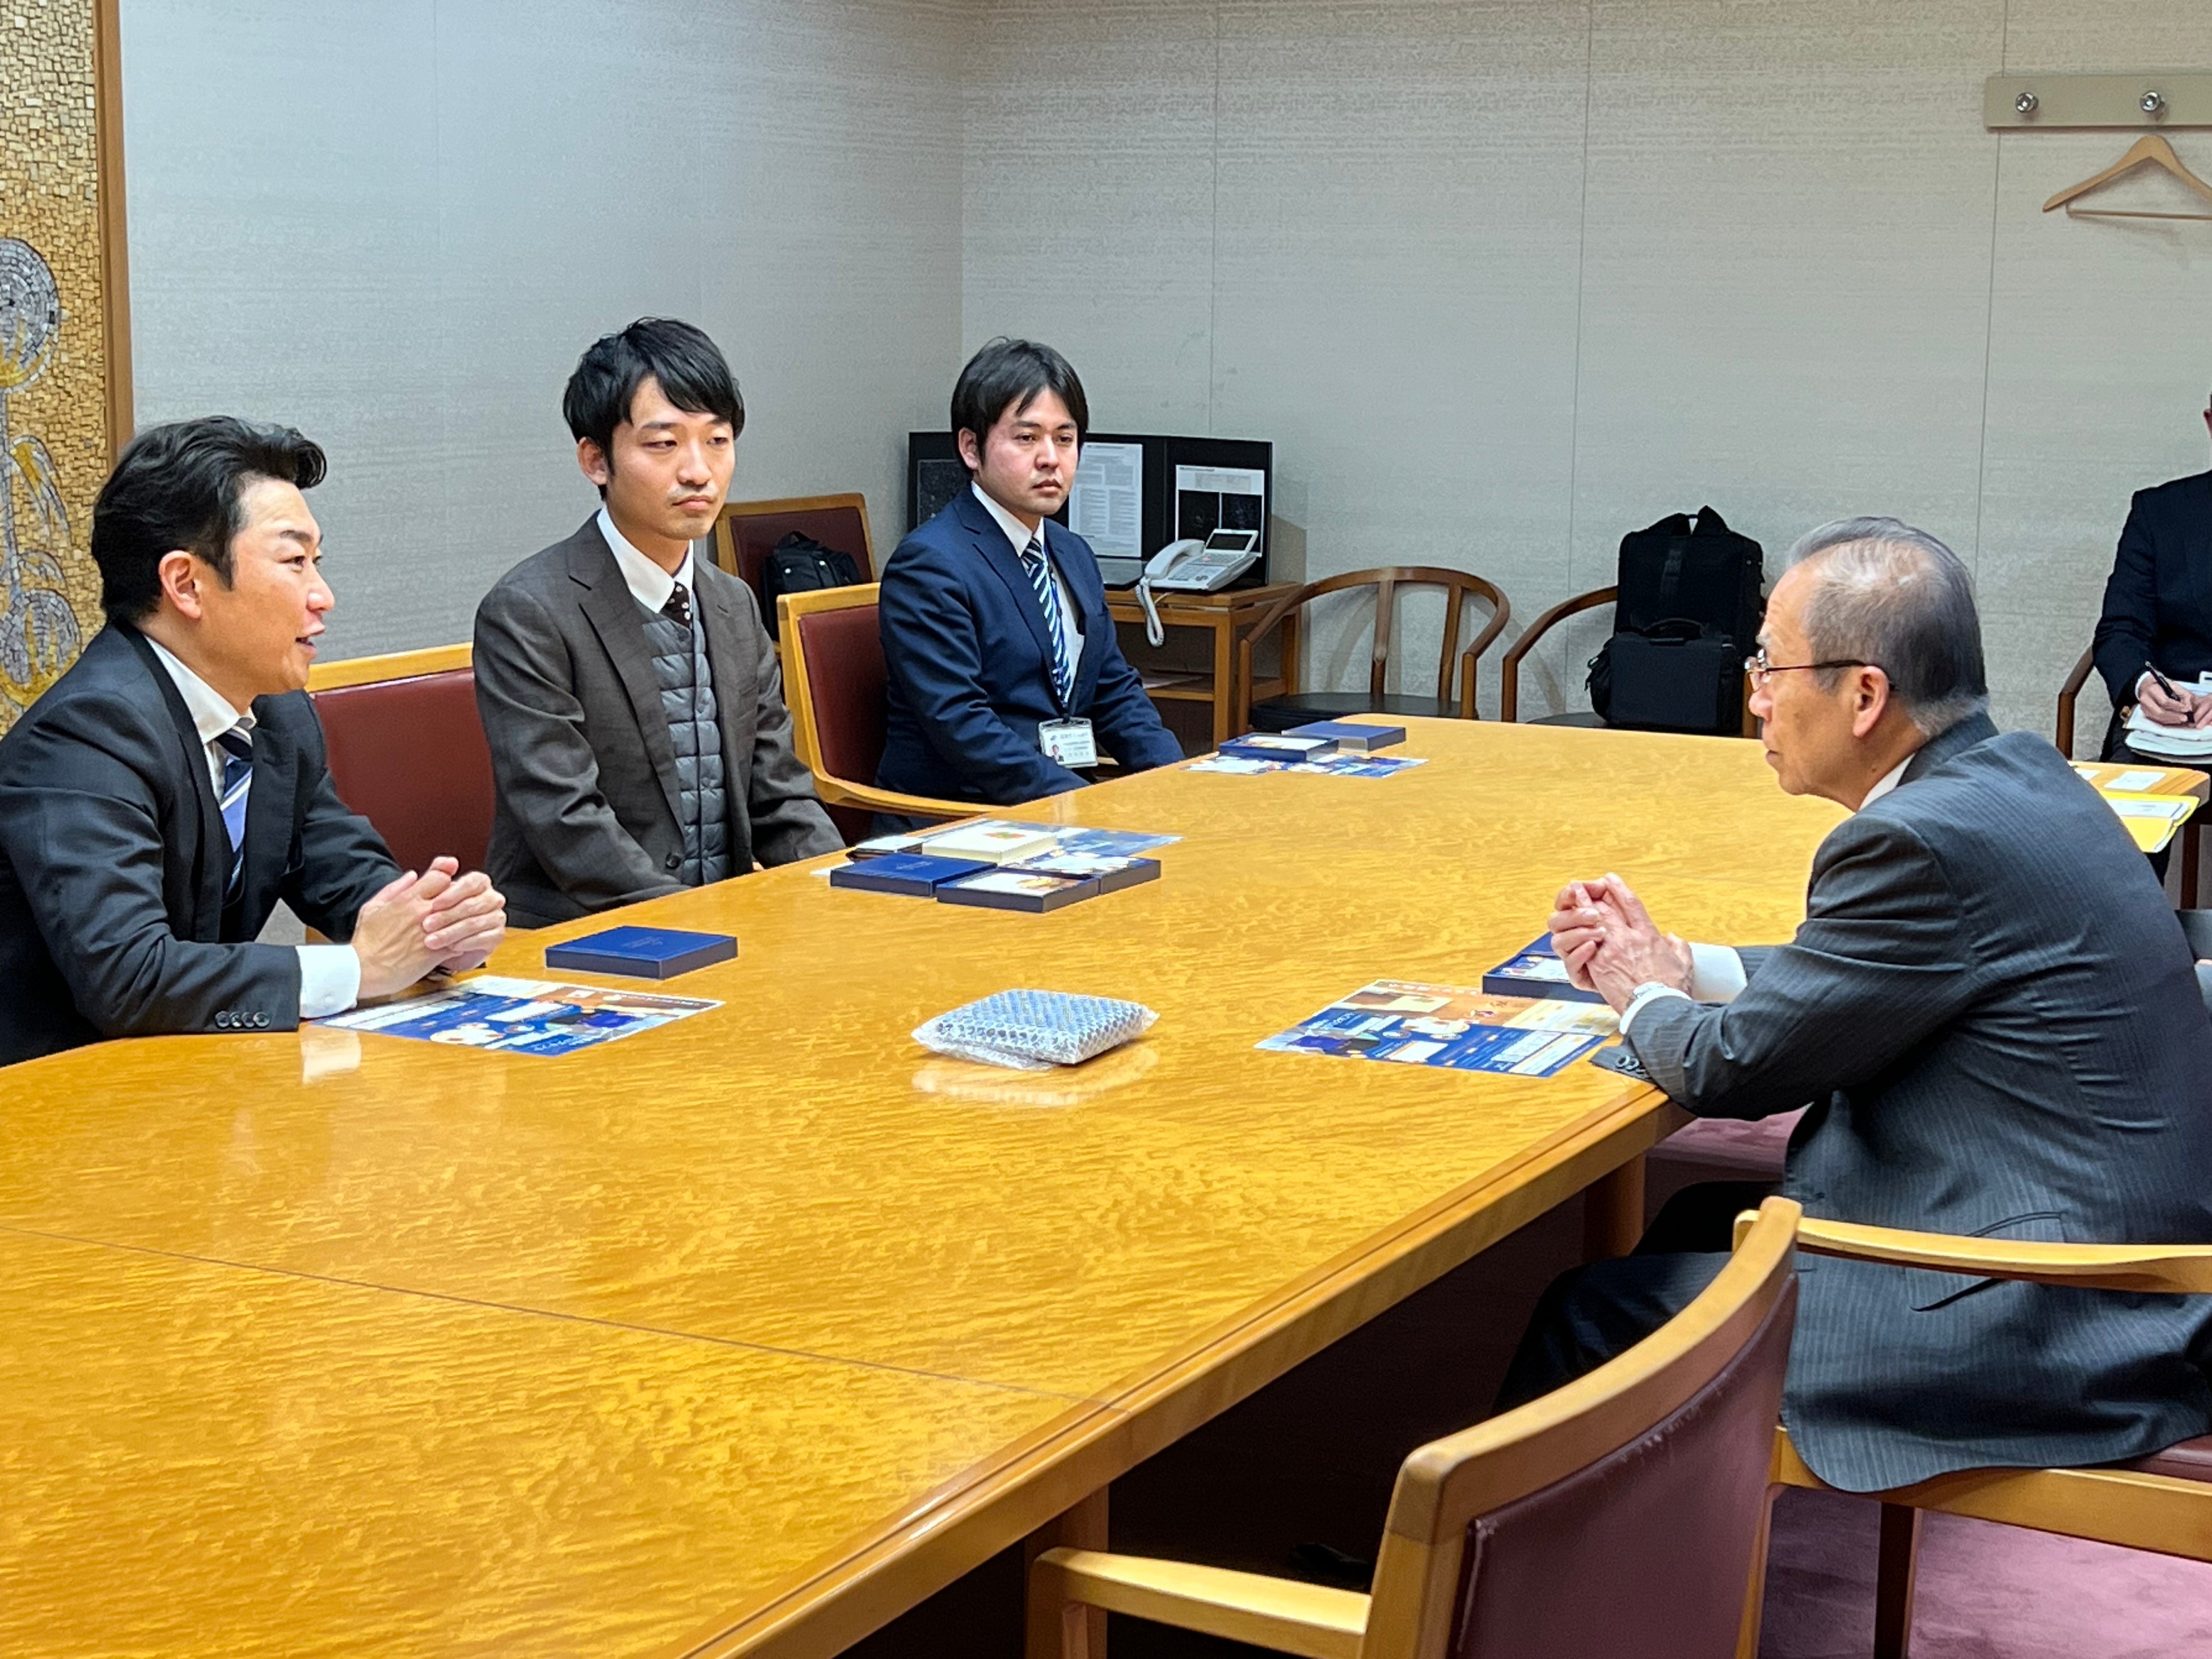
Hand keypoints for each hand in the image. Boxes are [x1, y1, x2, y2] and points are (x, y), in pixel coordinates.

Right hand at [350, 857, 505, 996]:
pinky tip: (462, 943)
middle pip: (455, 893)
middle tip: (457, 905)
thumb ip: (394, 888)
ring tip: (463, 924)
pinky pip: (461, 942)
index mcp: (407, 899)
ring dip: (464, 919)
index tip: (445, 888)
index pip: (440, 876)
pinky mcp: (436, 952)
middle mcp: (422, 912)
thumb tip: (412, 875)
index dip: (445, 880)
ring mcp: (431, 932)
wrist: (363, 969)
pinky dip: (464, 941)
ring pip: (462, 917)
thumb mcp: (373, 906)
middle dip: (458, 897)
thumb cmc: (366, 940)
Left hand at [418, 858, 505, 970]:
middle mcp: (491, 898)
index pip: (473, 882)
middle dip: (448, 916)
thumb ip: (437, 873)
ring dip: (452, 932)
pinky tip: (450, 948)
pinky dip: (466, 943)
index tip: (434, 904)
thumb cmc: (436, 916)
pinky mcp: (496, 936)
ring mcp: (496, 917)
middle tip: (426, 925)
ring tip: (432, 940)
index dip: (454, 893)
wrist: (440, 943)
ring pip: (476, 923)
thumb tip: (449, 862)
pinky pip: (485, 939)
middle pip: (474, 904)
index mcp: (479, 883)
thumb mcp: (430, 893)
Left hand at [1548, 873, 1691, 1011]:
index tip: (1611, 880)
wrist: (1656, 1006)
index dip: (1620, 889)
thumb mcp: (1684, 964)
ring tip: (1573, 895)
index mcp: (1649, 935)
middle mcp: (1629, 938)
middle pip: (1608, 909)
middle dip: (1595, 895)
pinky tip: (1570, 924)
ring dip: (1582, 907)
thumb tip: (1673, 938)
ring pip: (1594, 922)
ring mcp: (1612, 950)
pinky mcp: (1600, 965)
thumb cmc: (1671, 989)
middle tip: (1585, 885)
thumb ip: (1679, 947)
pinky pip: (1585, 944)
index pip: (1632, 905)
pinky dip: (1577, 932)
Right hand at [2137, 675, 2199, 726]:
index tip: (2186, 709)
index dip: (2176, 706)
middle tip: (2185, 718)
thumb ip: (2180, 694)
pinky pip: (2156, 720)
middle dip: (2173, 716)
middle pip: (2159, 712)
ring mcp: (2144, 708)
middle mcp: (2145, 700)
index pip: (2164, 701)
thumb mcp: (2173, 685)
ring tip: (2181, 720)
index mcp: (2152, 690)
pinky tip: (2175, 721)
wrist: (2147, 686)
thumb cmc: (2162, 686)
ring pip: (2157, 718)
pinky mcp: (2145, 714)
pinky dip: (2167, 722)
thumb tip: (2188, 707)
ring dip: (2171, 720)